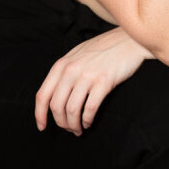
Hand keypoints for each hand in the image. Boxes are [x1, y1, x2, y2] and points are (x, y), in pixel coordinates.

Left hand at [35, 27, 151, 134]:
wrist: (129, 39)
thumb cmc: (104, 49)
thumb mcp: (77, 55)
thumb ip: (64, 72)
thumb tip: (54, 96)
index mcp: (61, 65)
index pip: (42, 95)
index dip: (39, 114)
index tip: (42, 126)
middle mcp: (71, 70)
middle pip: (56, 106)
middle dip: (61, 123)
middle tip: (68, 129)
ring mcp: (87, 76)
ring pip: (72, 110)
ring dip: (73, 125)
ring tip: (78, 129)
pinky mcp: (104, 82)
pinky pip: (90, 108)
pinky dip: (87, 120)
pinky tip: (89, 122)